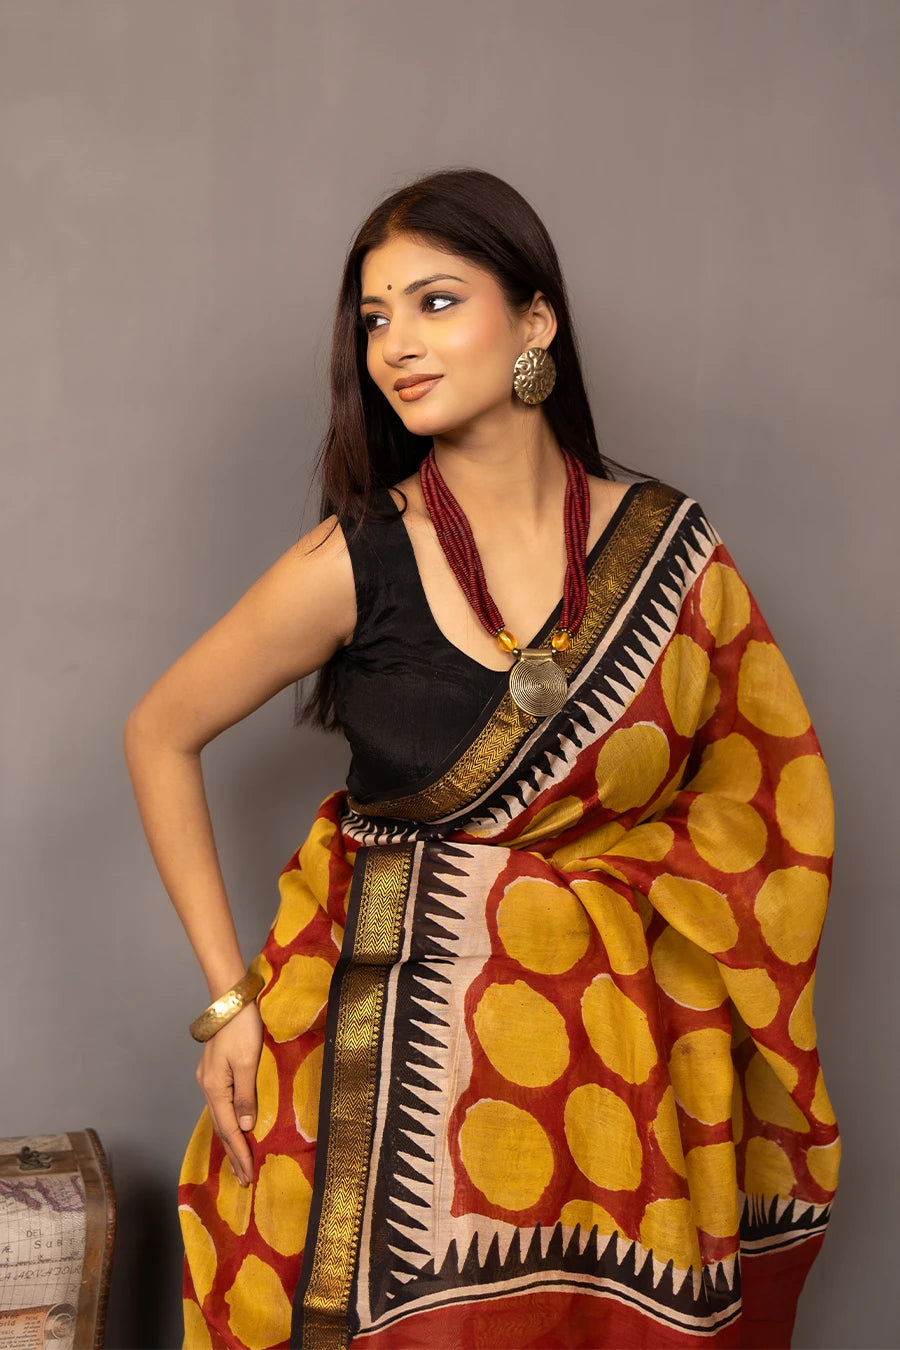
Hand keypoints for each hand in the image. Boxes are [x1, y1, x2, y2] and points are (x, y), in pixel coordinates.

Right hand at [196, 1000, 263, 1186]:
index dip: (239, 1153)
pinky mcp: (214, 1072)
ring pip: (220, 1117)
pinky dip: (228, 1123)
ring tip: (238, 1163)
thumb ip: (246, 1094)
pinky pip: (221, 1106)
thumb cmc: (242, 1028)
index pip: (229, 1129)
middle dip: (233, 1154)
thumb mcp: (247, 1061)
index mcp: (215, 1088)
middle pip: (221, 1127)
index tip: (248, 1176)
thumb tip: (246, 1126)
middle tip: (243, 1180)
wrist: (230, 1000)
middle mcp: (207, 1087)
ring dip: (230, 1141)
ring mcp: (208, 1079)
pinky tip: (233, 1128)